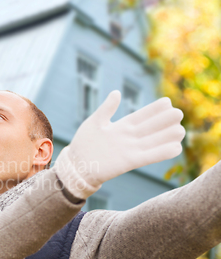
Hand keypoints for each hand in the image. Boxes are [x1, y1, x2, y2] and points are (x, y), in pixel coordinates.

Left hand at [55, 90, 184, 198]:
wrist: (77, 165)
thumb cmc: (83, 143)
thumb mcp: (94, 122)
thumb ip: (107, 109)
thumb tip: (117, 93)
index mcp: (122, 126)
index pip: (141, 116)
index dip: (154, 109)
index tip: (167, 101)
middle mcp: (128, 137)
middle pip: (151, 127)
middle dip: (164, 121)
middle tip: (178, 114)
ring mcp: (130, 149)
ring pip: (153, 141)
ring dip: (167, 137)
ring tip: (180, 130)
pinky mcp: (129, 162)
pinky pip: (148, 157)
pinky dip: (161, 153)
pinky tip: (176, 148)